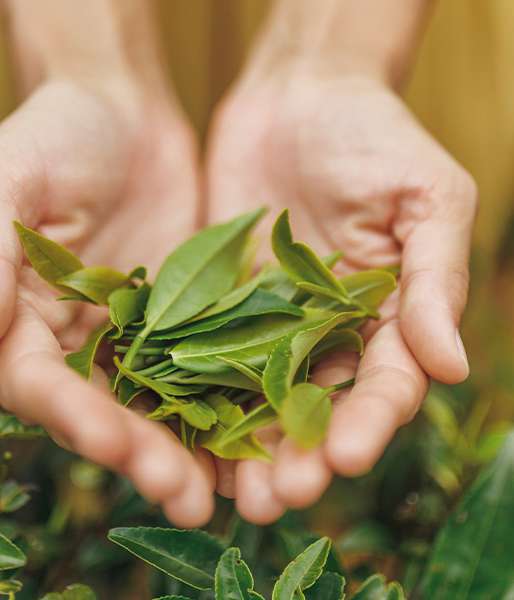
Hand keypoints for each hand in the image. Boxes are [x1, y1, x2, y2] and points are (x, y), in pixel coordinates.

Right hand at [0, 77, 215, 526]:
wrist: (123, 111)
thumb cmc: (53, 134)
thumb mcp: (5, 183)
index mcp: (22, 317)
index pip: (38, 381)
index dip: (69, 414)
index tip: (108, 440)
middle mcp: (77, 340)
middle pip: (103, 410)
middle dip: (139, 453)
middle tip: (183, 495)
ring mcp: (136, 334)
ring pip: (157, 405)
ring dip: (187, 452)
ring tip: (224, 498)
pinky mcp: (187, 318)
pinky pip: (205, 368)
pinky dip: (226, 406)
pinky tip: (258, 439)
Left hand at [206, 71, 476, 522]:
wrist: (300, 97)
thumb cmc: (376, 137)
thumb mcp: (427, 199)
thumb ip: (435, 280)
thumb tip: (452, 366)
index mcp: (385, 318)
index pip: (382, 385)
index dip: (369, 422)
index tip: (347, 455)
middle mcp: (327, 333)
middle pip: (317, 408)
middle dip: (301, 455)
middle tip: (279, 498)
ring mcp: (268, 322)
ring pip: (258, 397)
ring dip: (247, 447)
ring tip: (232, 494)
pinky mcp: (218, 302)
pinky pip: (206, 355)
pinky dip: (197, 396)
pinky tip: (182, 435)